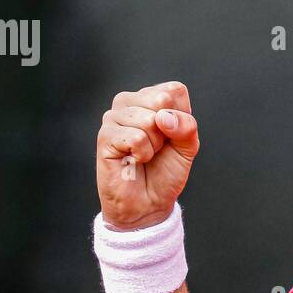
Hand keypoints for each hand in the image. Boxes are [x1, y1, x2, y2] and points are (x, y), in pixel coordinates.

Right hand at [96, 81, 199, 229]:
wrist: (148, 203)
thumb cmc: (165, 172)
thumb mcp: (188, 147)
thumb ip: (186, 126)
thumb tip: (163, 117)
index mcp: (150, 98)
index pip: (174, 90)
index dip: (182, 117)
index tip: (172, 136)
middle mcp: (130, 102)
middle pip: (161, 100)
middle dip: (167, 131)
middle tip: (157, 147)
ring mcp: (114, 117)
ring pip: (149, 120)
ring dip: (154, 145)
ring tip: (144, 155)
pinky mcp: (105, 135)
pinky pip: (136, 137)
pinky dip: (142, 154)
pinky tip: (133, 160)